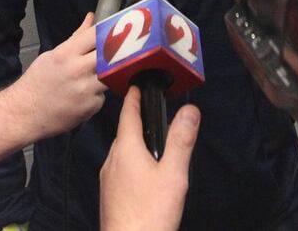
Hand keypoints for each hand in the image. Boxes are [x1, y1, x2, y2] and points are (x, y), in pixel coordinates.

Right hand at [9, 12, 105, 138]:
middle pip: (111, 55)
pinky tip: (83, 97)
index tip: (117, 31)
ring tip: (92, 79)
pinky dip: (96, 95)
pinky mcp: (90, 107)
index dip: (109, 32)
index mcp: (67, 53)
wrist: (24, 113)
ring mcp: (86, 90)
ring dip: (106, 76)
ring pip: (110, 76)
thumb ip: (76, 38)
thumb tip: (91, 18)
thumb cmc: (37, 82)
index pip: (97, 35)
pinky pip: (102, 96)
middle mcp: (78, 70)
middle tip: (114, 55)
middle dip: (114, 54)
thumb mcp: (52, 55)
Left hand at [99, 88, 198, 230]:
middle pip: (125, 133)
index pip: (127, 113)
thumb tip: (189, 110)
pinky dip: (133, 163)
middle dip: (138, 121)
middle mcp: (112, 160)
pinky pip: (121, 170)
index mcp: (125, 149)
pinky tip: (147, 176)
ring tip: (155, 144)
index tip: (138, 84)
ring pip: (122, 153)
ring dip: (136, 144)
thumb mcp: (173, 174)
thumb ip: (181, 141)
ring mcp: (108, 179)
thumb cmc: (150, 214)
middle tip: (154, 112)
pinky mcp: (110, 195)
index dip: (134, 97)